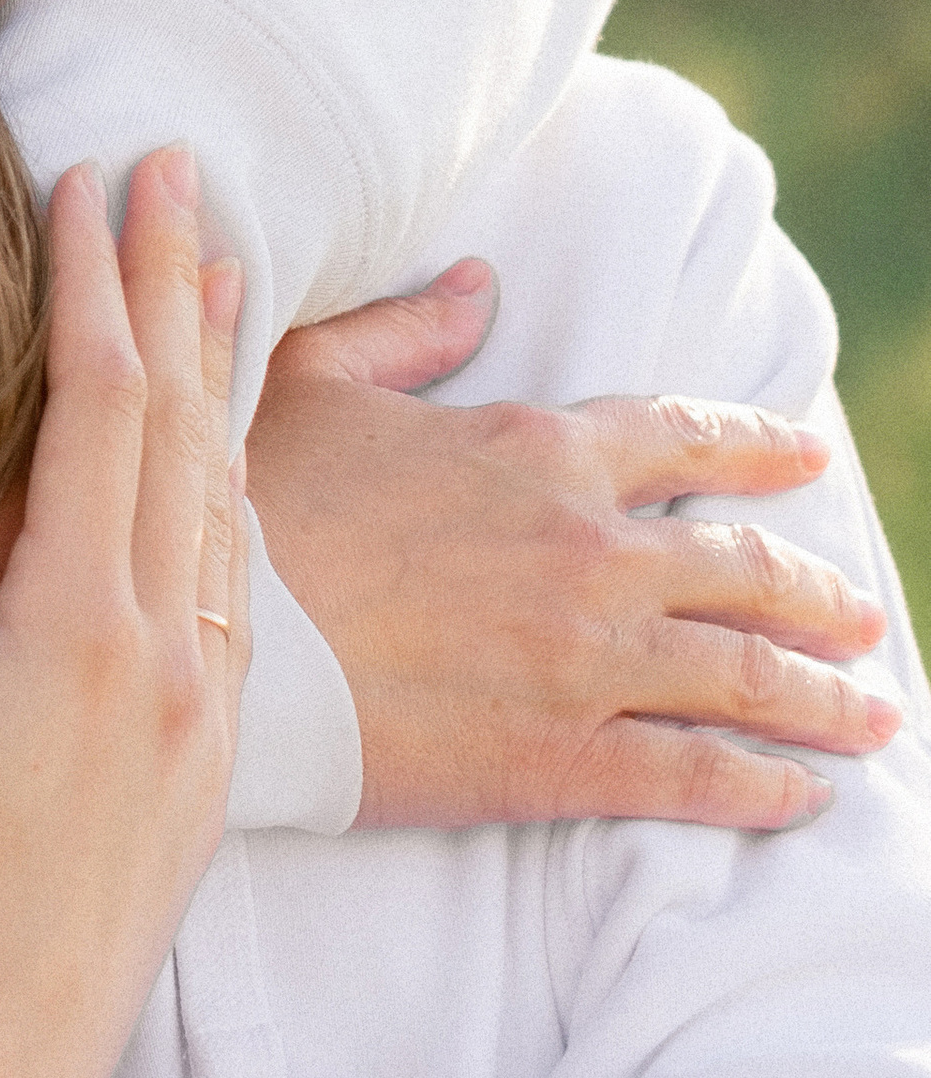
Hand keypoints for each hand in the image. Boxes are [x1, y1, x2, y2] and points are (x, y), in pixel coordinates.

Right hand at [0, 149, 244, 1077]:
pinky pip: (237, 579)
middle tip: (175, 169)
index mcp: (80, 638)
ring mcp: (205, 718)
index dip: (91, 284)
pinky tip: (223, 450)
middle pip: (189, 429)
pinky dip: (231, 478)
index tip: (85, 176)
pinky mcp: (209, 766)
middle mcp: (173, 664)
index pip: (103, 411)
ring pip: (230, 501)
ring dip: (220, 373)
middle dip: (175, 286)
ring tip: (216, 268)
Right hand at [249, 292, 896, 831]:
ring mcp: (588, 659)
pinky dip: (766, 787)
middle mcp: (589, 550)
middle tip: (858, 615)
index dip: (754, 446)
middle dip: (815, 593)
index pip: (681, 438)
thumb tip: (474, 282)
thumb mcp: (314, 382)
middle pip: (743, 569)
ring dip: (823, 694)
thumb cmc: (246, 508)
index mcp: (537, 451)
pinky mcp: (563, 758)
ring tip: (872, 709)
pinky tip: (805, 795)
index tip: (802, 456)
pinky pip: (696, 775)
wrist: (212, 638)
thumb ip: (405, 329)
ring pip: (747, 675)